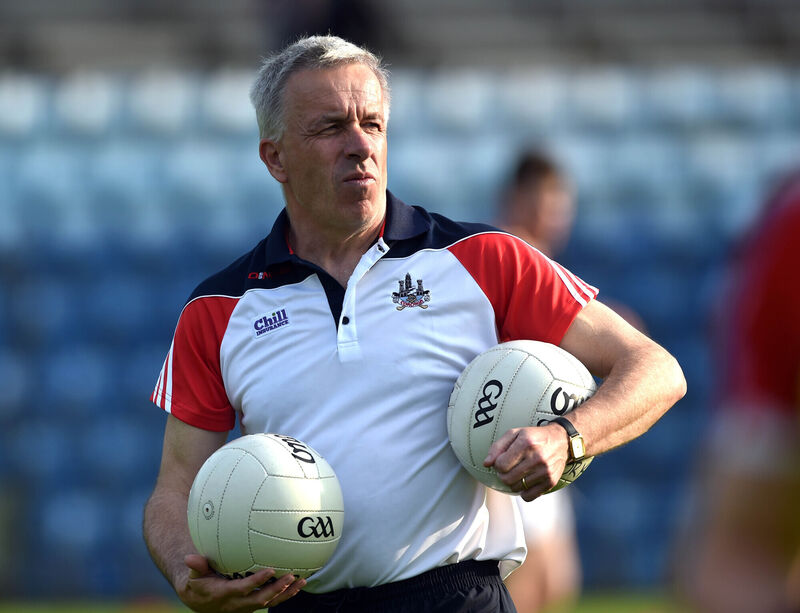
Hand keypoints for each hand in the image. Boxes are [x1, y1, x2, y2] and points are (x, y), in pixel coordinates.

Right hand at [177, 553, 305, 612]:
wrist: (200, 601)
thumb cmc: (198, 582)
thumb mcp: (194, 575)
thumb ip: (196, 566)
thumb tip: (190, 557)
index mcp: (224, 594)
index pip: (243, 589)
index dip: (257, 582)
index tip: (270, 570)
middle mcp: (237, 604)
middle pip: (260, 600)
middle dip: (276, 590)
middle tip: (290, 577)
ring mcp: (246, 606)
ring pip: (269, 603)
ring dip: (286, 593)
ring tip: (302, 581)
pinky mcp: (253, 605)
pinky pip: (272, 601)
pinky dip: (286, 594)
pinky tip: (299, 583)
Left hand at [483, 424, 568, 500]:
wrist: (561, 440)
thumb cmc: (534, 437)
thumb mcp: (514, 434)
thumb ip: (497, 447)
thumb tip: (486, 464)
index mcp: (525, 443)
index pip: (501, 465)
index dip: (497, 465)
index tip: (502, 461)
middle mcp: (536, 457)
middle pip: (507, 479)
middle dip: (503, 475)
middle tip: (507, 468)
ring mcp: (544, 471)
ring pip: (516, 488)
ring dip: (513, 482)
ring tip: (518, 472)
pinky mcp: (550, 482)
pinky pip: (528, 497)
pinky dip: (523, 492)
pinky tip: (526, 481)